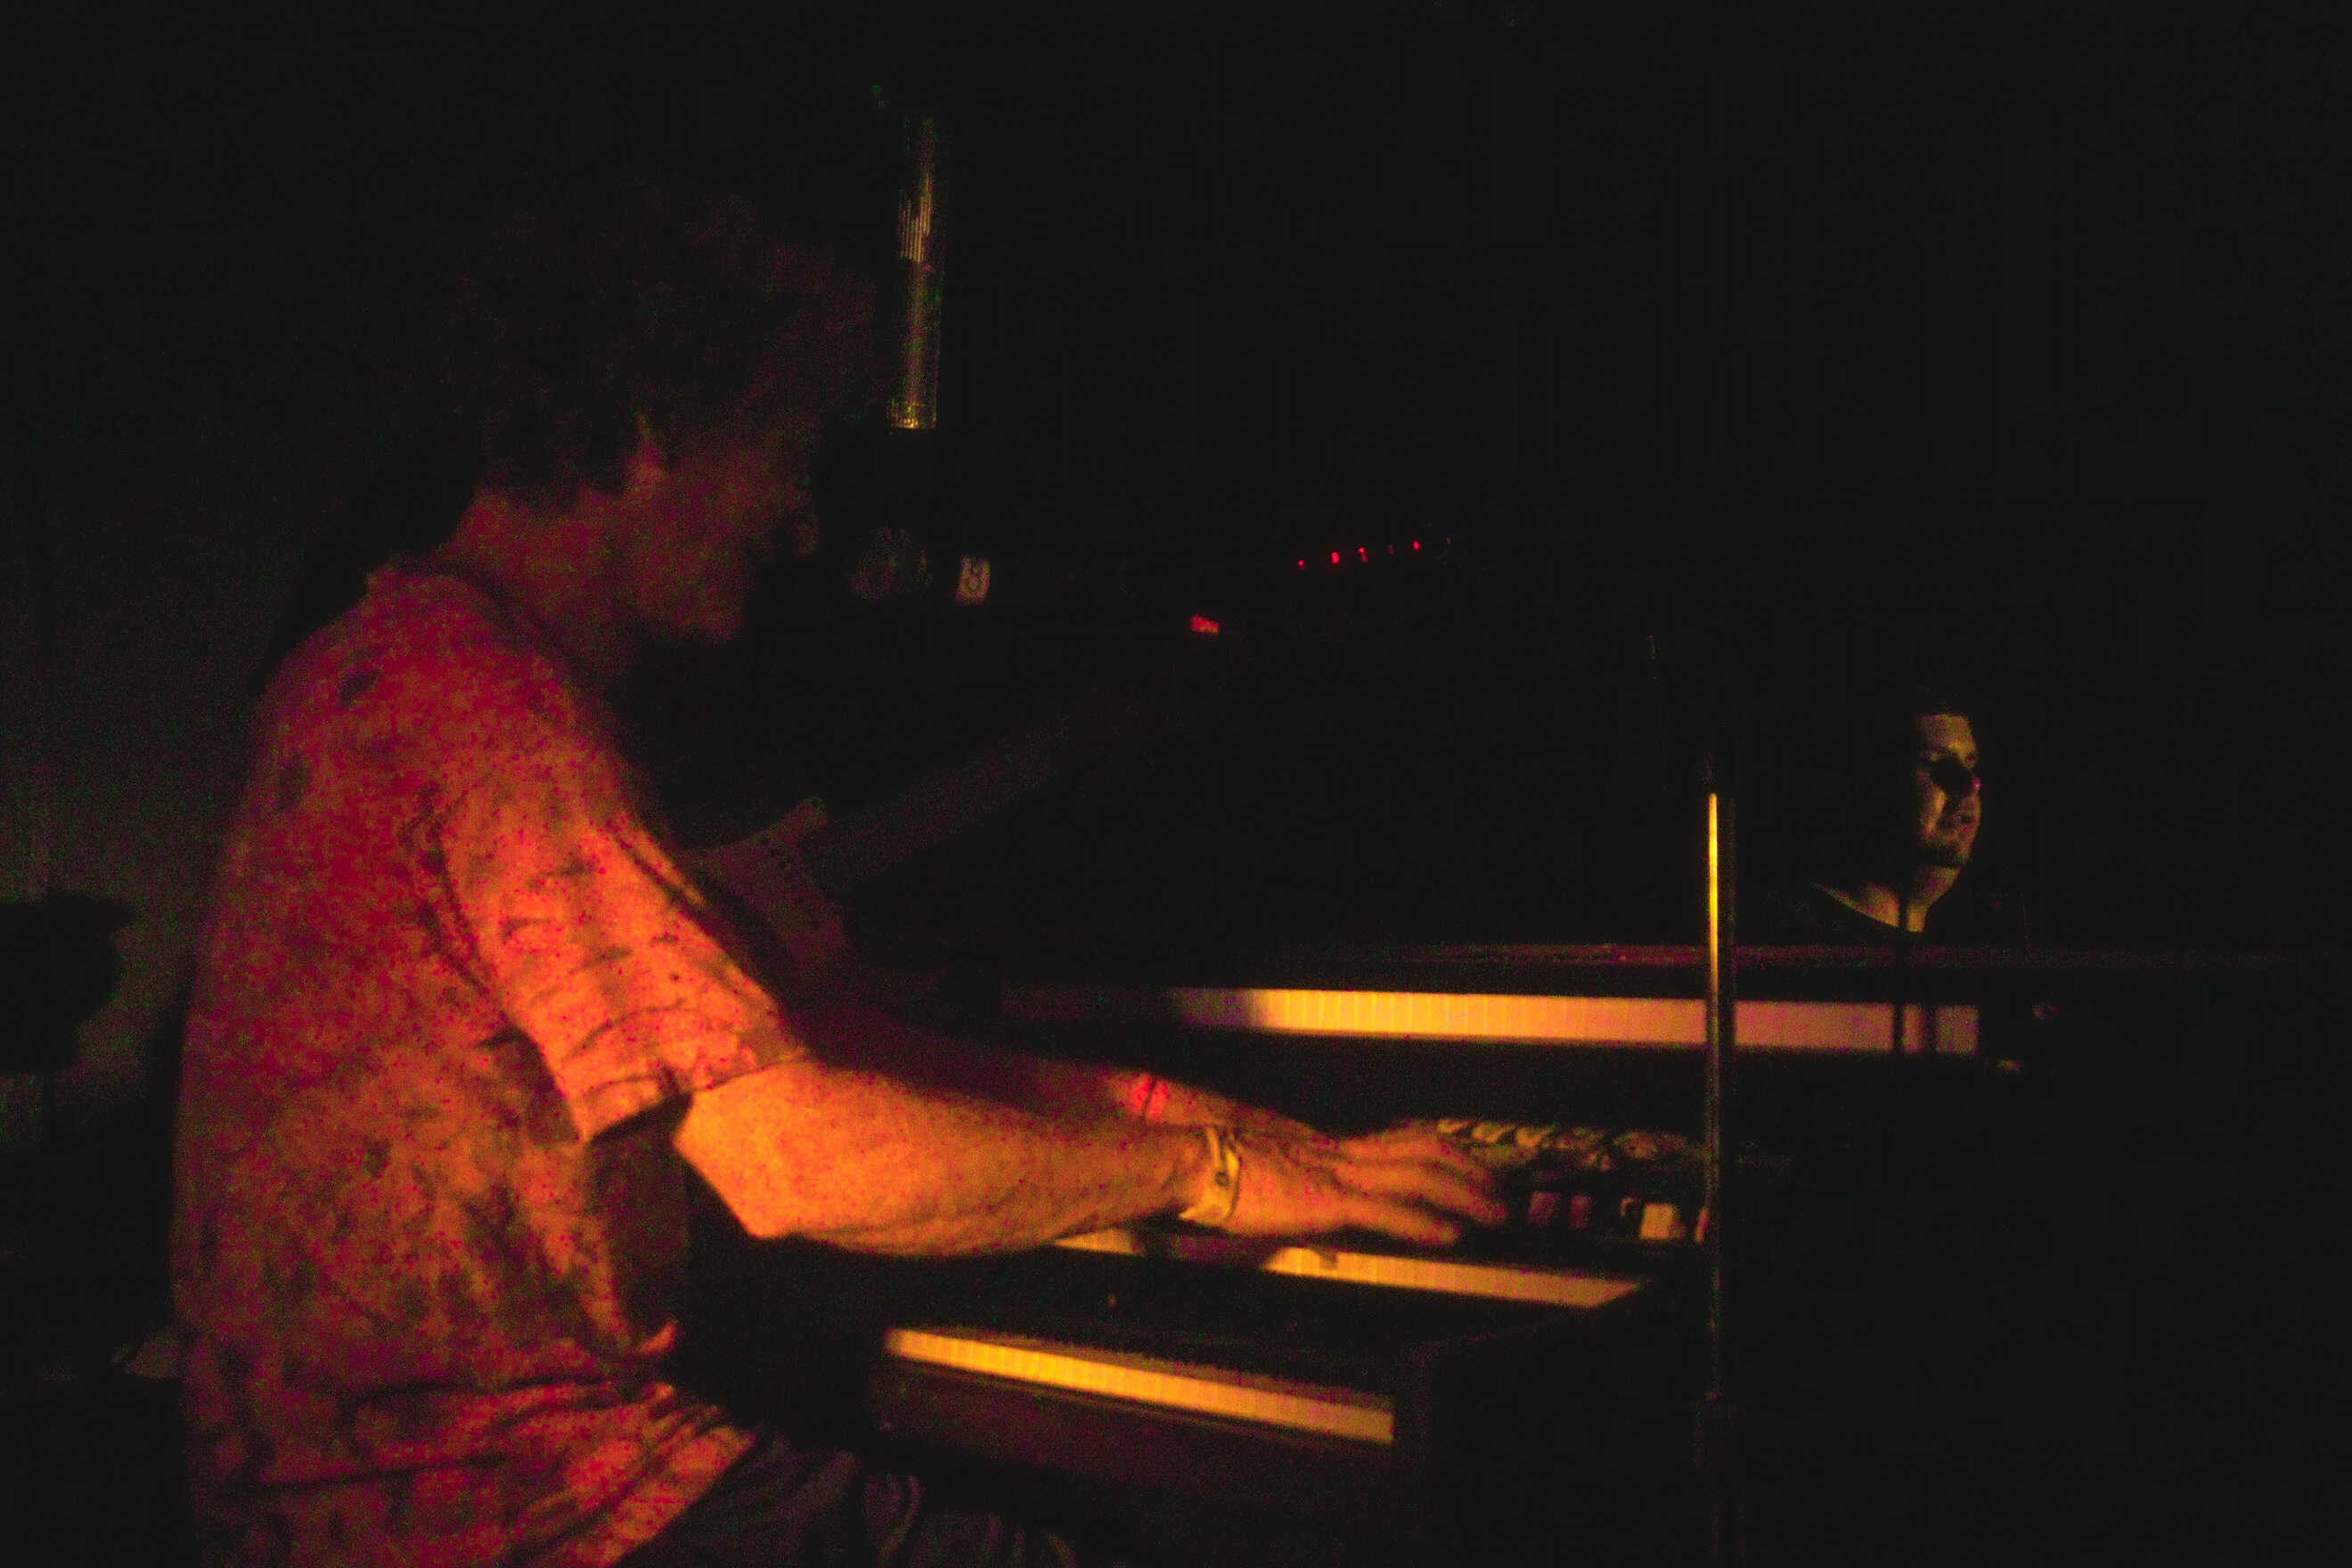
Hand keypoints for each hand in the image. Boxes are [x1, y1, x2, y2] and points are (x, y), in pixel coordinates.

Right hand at [1218, 1125, 1507, 1247]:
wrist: (1200, 1166)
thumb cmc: (1231, 1182)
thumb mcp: (1284, 1199)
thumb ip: (1316, 1222)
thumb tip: (1335, 1251)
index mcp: (1337, 1151)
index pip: (1405, 1143)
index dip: (1446, 1155)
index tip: (1472, 1171)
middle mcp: (1348, 1154)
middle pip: (1425, 1151)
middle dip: (1468, 1170)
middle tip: (1499, 1192)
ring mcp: (1342, 1174)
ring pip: (1419, 1175)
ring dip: (1463, 1194)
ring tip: (1493, 1213)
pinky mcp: (1330, 1199)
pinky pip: (1388, 1209)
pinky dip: (1425, 1222)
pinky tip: (1451, 1235)